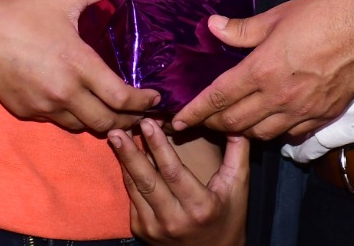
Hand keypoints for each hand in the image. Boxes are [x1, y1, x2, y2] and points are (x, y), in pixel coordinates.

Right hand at [0, 0, 158, 132]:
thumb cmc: (20, 14)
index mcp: (77, 64)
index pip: (121, 97)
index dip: (143, 102)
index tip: (155, 97)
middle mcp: (63, 92)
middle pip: (107, 122)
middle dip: (130, 120)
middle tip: (143, 111)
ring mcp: (44, 106)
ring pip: (84, 127)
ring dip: (103, 122)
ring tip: (117, 110)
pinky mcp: (28, 112)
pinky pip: (60, 122)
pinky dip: (76, 117)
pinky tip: (83, 103)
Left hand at [110, 119, 248, 245]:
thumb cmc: (229, 217)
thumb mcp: (238, 186)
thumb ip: (237, 152)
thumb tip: (235, 121)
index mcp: (199, 207)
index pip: (174, 172)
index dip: (158, 146)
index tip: (148, 123)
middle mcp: (174, 220)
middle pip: (147, 181)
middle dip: (130, 153)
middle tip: (117, 130)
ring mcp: (155, 228)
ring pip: (135, 189)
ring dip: (124, 162)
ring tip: (115, 138)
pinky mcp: (142, 232)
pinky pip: (132, 199)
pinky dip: (128, 177)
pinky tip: (125, 158)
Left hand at [172, 0, 353, 138]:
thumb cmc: (322, 18)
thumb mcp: (277, 16)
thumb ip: (241, 29)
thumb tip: (213, 27)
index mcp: (262, 70)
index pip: (218, 98)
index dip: (194, 112)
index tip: (179, 120)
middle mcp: (278, 97)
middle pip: (234, 124)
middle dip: (213, 125)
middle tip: (203, 119)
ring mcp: (300, 111)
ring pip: (260, 135)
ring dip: (242, 131)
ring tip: (234, 121)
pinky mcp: (320, 117)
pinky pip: (290, 135)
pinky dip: (274, 132)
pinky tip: (271, 121)